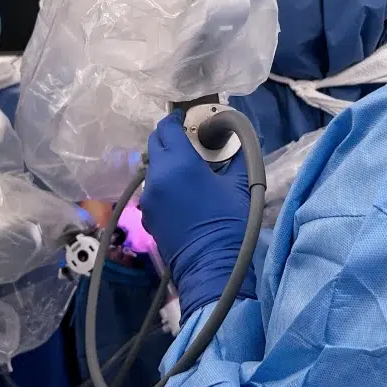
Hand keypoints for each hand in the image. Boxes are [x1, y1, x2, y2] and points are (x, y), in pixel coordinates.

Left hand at [140, 110, 255, 322]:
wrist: (212, 267)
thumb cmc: (229, 222)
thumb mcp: (238, 185)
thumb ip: (237, 158)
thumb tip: (239, 140)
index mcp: (178, 163)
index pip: (167, 128)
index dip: (176, 119)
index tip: (187, 119)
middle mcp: (157, 176)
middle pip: (154, 144)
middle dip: (168, 137)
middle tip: (188, 140)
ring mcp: (148, 198)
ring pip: (152, 168)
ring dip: (165, 161)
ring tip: (187, 168)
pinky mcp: (147, 216)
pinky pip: (152, 190)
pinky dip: (163, 183)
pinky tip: (181, 193)